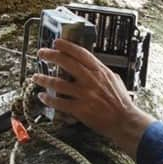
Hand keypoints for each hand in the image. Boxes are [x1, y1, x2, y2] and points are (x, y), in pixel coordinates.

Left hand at [32, 39, 154, 158]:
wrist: (126, 121)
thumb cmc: (122, 103)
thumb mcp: (115, 80)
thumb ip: (101, 72)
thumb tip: (92, 66)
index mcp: (100, 71)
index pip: (80, 53)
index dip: (66, 46)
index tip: (56, 42)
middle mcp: (91, 80)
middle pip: (66, 62)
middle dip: (50, 56)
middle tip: (42, 54)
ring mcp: (85, 95)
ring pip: (58, 83)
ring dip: (44, 79)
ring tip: (36, 77)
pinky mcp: (81, 109)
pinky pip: (60, 103)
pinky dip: (49, 99)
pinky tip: (43, 97)